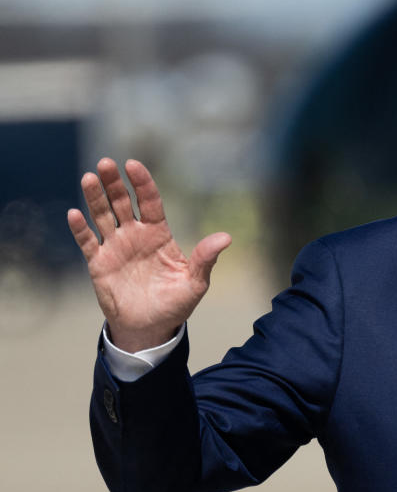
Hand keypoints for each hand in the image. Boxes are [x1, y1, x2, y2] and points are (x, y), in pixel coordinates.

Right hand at [67, 158, 231, 351]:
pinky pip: (88, 242)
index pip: (150, 202)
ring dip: (95, 198)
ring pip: (102, 216)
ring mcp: (116, 247)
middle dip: (114, 183)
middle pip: (122, 202)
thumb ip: (206, 259)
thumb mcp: (195, 283)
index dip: (142, 183)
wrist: (151, 328)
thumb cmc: (175, 303)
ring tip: (89, 178)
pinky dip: (80, 229)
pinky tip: (74, 213)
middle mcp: (135, 235)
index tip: (133, 165)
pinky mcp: (99, 263)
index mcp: (159, 234)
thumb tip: (226, 237)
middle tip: (106, 163)